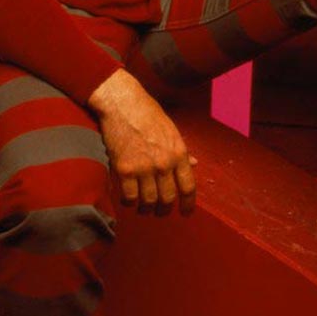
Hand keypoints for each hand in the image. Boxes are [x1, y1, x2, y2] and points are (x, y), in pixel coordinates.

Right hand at [88, 69, 197, 211]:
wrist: (122, 103)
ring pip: (148, 201)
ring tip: (143, 209)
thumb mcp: (171, 130)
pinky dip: (129, 202)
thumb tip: (194, 164)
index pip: (188, 187)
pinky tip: (128, 200)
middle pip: (168, 198)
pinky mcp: (124, 169)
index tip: (185, 213)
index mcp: (178, 152)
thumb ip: (181, 151)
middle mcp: (164, 163)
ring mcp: (144, 167)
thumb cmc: (146, 113)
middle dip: (164, 210)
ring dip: (146, 209)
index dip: (188, 204)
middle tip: (160, 213)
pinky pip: (129, 196)